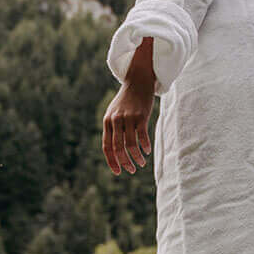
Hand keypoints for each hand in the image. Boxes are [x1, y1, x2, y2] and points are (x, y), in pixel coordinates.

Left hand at [102, 43, 156, 173]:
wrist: (137, 81)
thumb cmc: (126, 101)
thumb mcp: (114, 113)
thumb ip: (112, 129)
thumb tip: (114, 151)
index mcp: (107, 122)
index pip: (106, 147)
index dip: (112, 161)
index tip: (118, 172)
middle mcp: (116, 121)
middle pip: (118, 148)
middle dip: (124, 162)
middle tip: (131, 170)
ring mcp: (128, 118)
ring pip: (131, 145)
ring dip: (136, 157)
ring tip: (141, 163)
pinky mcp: (141, 116)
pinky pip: (142, 136)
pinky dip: (145, 146)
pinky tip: (147, 151)